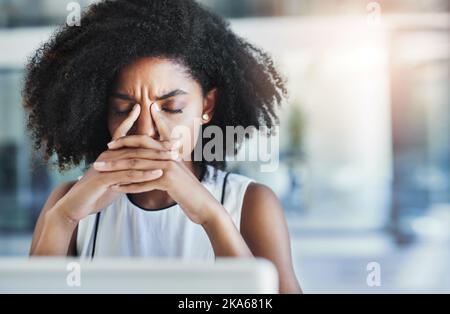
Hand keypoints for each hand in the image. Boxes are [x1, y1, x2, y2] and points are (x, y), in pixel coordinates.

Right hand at [55, 104, 174, 221]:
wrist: (75, 205)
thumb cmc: (95, 192)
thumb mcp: (115, 180)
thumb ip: (127, 173)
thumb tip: (142, 171)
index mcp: (112, 154)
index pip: (130, 137)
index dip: (152, 134)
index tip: (164, 128)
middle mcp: (109, 155)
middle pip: (138, 147)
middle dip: (159, 145)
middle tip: (178, 144)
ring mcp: (106, 165)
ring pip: (135, 159)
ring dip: (156, 158)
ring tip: (173, 157)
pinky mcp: (104, 178)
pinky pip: (128, 175)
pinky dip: (144, 174)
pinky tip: (158, 174)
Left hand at [94, 103, 221, 224]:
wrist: (204, 206)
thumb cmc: (189, 192)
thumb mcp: (178, 175)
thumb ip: (166, 165)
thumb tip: (153, 163)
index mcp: (170, 152)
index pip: (146, 140)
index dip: (128, 139)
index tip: (111, 142)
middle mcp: (169, 156)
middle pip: (138, 151)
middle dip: (117, 153)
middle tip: (99, 156)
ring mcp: (169, 167)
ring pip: (137, 165)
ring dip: (116, 169)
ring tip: (101, 172)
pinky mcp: (168, 181)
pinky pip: (143, 182)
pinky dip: (127, 186)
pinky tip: (114, 188)